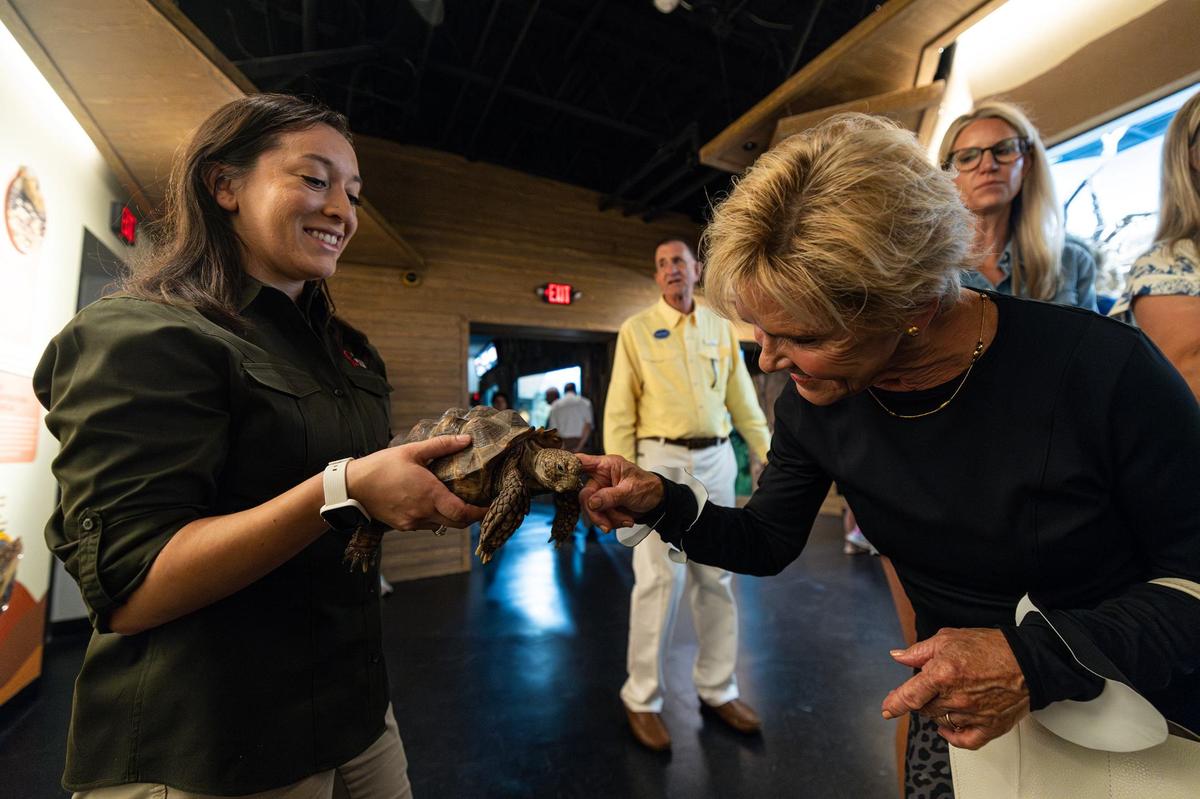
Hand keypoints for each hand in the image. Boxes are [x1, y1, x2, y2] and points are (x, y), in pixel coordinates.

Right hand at [348, 435, 486, 531]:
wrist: (352, 487)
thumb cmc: (381, 466)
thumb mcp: (412, 451)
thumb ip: (441, 446)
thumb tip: (466, 439)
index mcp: (429, 494)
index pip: (463, 512)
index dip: (480, 512)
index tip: (491, 506)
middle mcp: (424, 513)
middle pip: (457, 523)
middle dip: (471, 516)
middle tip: (480, 505)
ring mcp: (413, 522)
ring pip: (443, 525)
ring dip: (453, 517)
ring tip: (459, 501)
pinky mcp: (403, 526)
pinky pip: (427, 525)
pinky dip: (436, 517)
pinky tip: (434, 503)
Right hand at [576, 453, 663, 532]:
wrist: (658, 502)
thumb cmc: (647, 487)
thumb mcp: (631, 490)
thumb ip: (610, 496)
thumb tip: (591, 503)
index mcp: (605, 466)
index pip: (581, 462)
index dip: (569, 468)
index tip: (562, 478)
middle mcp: (600, 478)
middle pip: (585, 496)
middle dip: (597, 513)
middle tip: (607, 525)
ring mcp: (601, 493)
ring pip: (593, 510)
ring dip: (609, 519)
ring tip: (626, 520)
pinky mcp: (605, 505)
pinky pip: (601, 517)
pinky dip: (613, 522)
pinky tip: (626, 520)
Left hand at [881, 628, 1028, 749]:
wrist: (1029, 661)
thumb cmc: (992, 647)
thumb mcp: (948, 639)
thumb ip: (919, 651)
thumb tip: (898, 657)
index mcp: (943, 673)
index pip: (909, 696)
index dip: (894, 704)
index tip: (887, 709)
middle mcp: (956, 697)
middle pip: (924, 708)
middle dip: (922, 699)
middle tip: (931, 687)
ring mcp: (973, 714)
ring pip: (941, 721)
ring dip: (938, 711)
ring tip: (948, 696)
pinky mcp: (989, 727)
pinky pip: (964, 740)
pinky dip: (953, 736)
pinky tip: (948, 727)